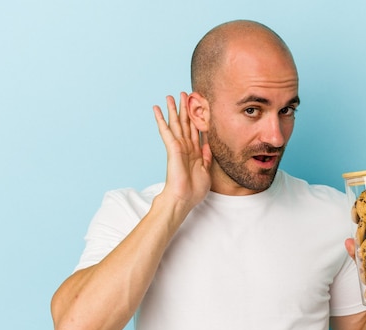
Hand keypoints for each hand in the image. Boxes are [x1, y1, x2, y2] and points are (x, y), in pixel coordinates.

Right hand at [153, 92, 211, 210]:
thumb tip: (209, 145)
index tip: (198, 107)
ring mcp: (178, 146)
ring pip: (175, 123)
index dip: (197, 118)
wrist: (184, 199)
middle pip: (185, 123)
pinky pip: (165, 130)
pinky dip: (161, 119)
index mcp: (195, 152)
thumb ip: (207, 156)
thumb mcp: (206, 170)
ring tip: (170, 96)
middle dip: (184, 109)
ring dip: (173, 109)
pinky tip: (156, 108)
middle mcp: (186, 147)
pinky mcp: (172, 147)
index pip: (196, 131)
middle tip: (184, 94)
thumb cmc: (194, 190)